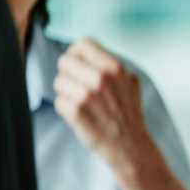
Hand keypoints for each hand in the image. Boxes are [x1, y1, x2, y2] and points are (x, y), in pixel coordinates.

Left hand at [53, 38, 155, 176]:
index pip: (82, 44)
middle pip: (65, 61)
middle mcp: (100, 78)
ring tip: (82, 104)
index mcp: (114, 67)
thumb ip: (111, 66)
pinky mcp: (76, 112)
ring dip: (66, 93)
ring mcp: (87, 95)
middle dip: (68, 74)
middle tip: (77, 87)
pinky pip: (59, 102)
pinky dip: (66, 110)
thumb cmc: (128, 114)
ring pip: (59, 82)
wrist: (130, 145)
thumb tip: (87, 53)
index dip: (76, 53)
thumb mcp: (130, 82)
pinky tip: (80, 116)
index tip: (77, 64)